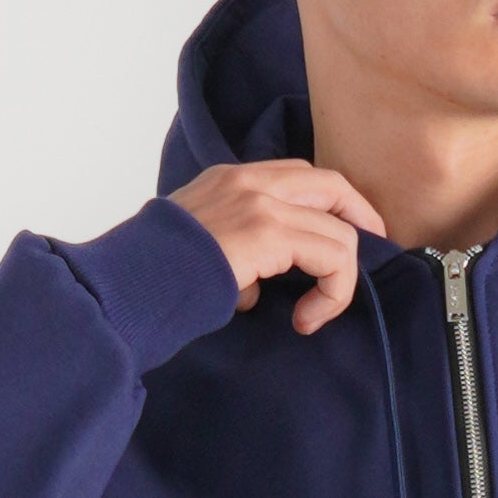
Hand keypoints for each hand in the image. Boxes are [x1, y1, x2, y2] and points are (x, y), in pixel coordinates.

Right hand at [170, 161, 388, 334]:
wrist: (125, 285)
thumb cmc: (151, 281)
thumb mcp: (195, 253)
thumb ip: (231, 255)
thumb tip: (254, 290)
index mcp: (228, 181)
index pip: (299, 177)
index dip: (332, 208)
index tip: (345, 243)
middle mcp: (247, 181)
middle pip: (333, 185)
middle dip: (362, 221)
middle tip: (371, 258)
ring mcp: (258, 201)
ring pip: (339, 230)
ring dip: (340, 279)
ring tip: (314, 314)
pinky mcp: (268, 231)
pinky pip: (333, 256)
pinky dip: (333, 292)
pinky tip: (306, 320)